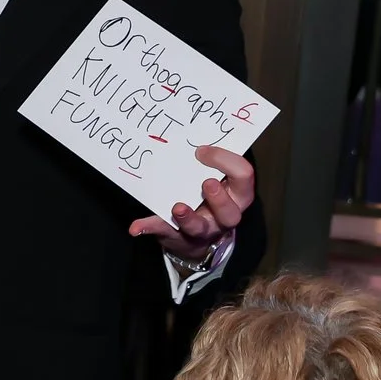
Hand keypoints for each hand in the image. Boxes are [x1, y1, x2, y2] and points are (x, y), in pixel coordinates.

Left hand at [130, 144, 255, 263]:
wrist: (194, 237)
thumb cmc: (208, 197)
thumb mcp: (216, 179)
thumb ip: (207, 163)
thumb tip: (195, 142)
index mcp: (236, 195)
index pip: (244, 176)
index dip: (227, 162)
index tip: (203, 150)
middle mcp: (224, 216)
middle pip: (231, 213)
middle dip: (220, 199)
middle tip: (207, 183)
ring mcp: (202, 230)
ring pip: (200, 228)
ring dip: (187, 218)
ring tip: (177, 208)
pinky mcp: (176, 236)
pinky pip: (163, 233)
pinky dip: (148, 228)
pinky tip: (136, 227)